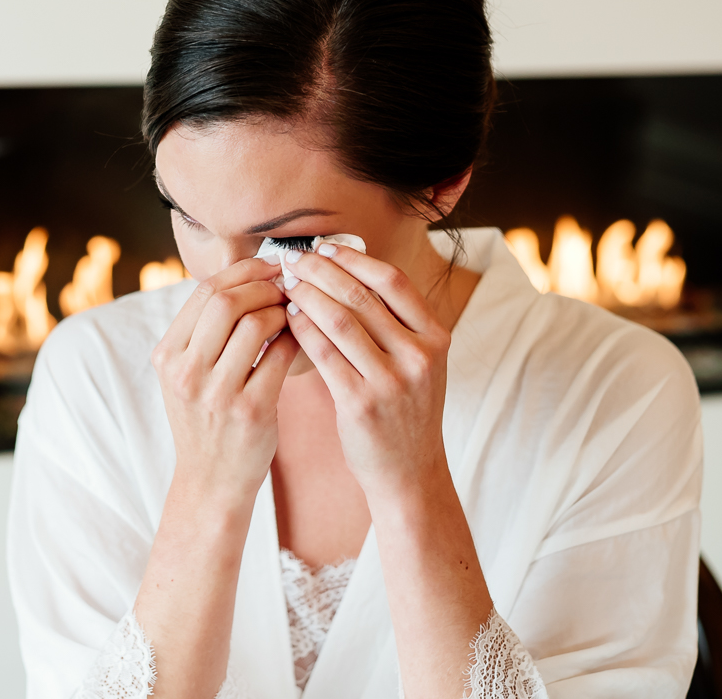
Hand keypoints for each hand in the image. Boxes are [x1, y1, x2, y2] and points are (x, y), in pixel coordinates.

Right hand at [151, 257, 299, 499]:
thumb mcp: (186, 376)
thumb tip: (246, 277)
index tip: (270, 266)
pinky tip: (301, 338)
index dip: (243, 271)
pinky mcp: (251, 411)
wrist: (211, 482)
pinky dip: (295, 339)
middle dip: (264, 285)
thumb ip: (204, 332)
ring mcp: (217, 393)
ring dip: (282, 311)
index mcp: (167, 356)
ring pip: (255, 324)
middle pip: (227, 301)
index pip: (204, 292)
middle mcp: (186, 372)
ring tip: (293, 313)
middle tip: (288, 285)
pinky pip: (280, 357)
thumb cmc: (206, 420)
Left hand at [280, 245, 450, 492]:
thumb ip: (397, 324)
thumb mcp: (420, 364)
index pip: (393, 281)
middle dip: (322, 271)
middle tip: (294, 260)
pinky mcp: (361, 404)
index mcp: (436, 338)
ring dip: (307, 295)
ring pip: (340, 320)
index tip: (326, 248)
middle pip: (362, 295)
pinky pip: (324, 354)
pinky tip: (288, 317)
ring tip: (285, 284)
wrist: (410, 473)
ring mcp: (392, 381)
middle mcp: (419, 356)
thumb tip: (350, 272)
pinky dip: (302, 329)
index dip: (355, 259)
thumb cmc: (406, 412)